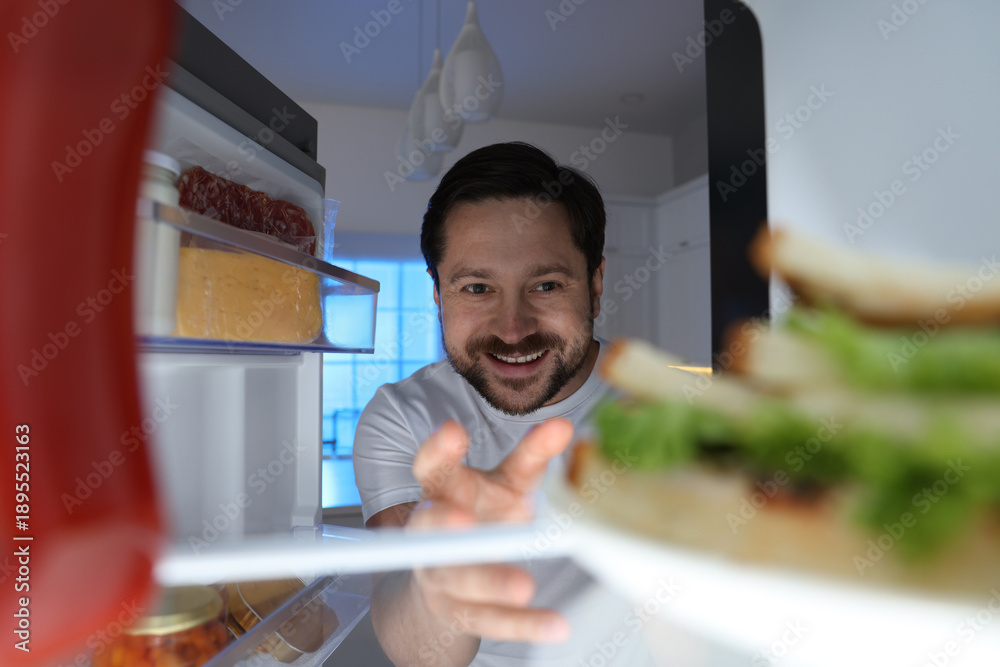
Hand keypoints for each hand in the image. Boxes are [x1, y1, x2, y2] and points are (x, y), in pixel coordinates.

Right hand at [407, 418, 573, 643]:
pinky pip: (490, 620)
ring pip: (460, 579)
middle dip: (442, 521)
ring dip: (489, 581)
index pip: (431, 468)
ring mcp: (441, 575)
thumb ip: (532, 457)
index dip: (437, 450)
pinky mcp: (460, 612)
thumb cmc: (484, 515)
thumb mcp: (508, 483)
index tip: (453, 431)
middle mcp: (432, 533)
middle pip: (430, 527)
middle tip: (463, 520)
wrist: (451, 580)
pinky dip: (523, 624)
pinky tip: (555, 625)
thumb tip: (564, 427)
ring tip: (524, 586)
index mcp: (442, 492)